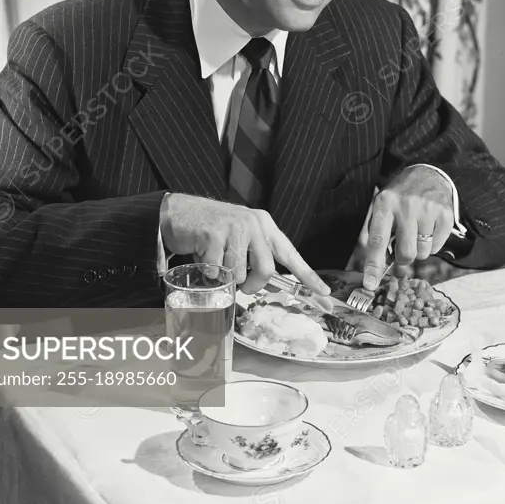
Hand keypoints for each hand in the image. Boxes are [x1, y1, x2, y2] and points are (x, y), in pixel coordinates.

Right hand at [160, 193, 330, 296]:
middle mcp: (254, 224)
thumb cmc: (212, 228)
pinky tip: (202, 255)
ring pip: (238, 275)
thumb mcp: (241, 235)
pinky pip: (215, 271)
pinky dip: (207, 271)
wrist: (180, 211)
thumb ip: (256, 253)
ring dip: (224, 277)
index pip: (290, 254)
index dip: (308, 275)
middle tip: (240, 284)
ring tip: (215, 260)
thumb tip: (266, 283)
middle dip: (252, 285)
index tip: (325, 292)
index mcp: (264, 225)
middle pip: (266, 271)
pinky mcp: (214, 235)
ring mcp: (234, 228)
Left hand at [362, 167, 453, 290]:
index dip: (373, 265)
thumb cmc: (400, 195)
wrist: (428, 174)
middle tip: (403, 247)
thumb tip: (369, 257)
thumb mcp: (381, 204)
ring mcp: (428, 210)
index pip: (377, 240)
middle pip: (405, 253)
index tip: (370, 284)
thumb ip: (371, 229)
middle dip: (403, 257)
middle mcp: (406, 206)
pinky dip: (432, 243)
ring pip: (422, 253)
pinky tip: (428, 226)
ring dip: (419, 248)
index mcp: (385, 203)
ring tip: (417, 230)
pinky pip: (437, 247)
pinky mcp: (445, 215)